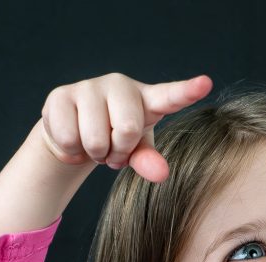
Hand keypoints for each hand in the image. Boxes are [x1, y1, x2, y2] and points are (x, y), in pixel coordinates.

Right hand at [38, 72, 213, 182]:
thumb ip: (148, 160)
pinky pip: (68, 137)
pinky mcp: (60, 95)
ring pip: (94, 138)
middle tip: (113, 150)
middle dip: (118, 152)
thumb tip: (161, 174)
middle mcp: (119, 85)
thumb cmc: (114, 140)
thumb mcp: (136, 151)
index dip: (187, 91)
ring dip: (94, 153)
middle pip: (127, 129)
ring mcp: (88, 86)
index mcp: (146, 98)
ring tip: (93, 143)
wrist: (72, 135)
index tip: (205, 83)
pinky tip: (73, 137)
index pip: (170, 96)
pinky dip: (71, 150)